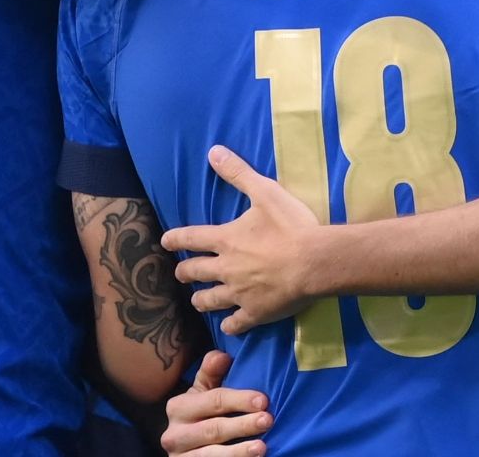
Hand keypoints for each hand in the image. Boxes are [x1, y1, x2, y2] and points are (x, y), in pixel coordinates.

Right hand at [160, 351, 271, 456]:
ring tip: (261, 447)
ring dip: (238, 451)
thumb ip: (211, 373)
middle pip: (213, 429)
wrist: (187, 450)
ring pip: (211, 455)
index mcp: (178, 408)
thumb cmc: (201, 416)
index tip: (263, 401)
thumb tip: (223, 356)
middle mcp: (174, 434)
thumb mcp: (202, 394)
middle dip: (242, 425)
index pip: (213, 401)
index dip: (239, 400)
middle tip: (267, 420)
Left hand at [163, 146, 322, 336]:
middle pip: (195, 272)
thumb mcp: (265, 192)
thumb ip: (238, 173)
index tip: (165, 242)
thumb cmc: (290, 225)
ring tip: (198, 300)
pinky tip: (228, 326)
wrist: (314, 261)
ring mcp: (239, 293)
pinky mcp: (255, 312)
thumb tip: (213, 152)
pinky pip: (236, 323)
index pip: (191, 238)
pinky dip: (230, 325)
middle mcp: (226, 268)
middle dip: (185, 272)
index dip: (175, 239)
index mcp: (226, 240)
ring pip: (210, 300)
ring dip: (201, 299)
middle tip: (180, 273)